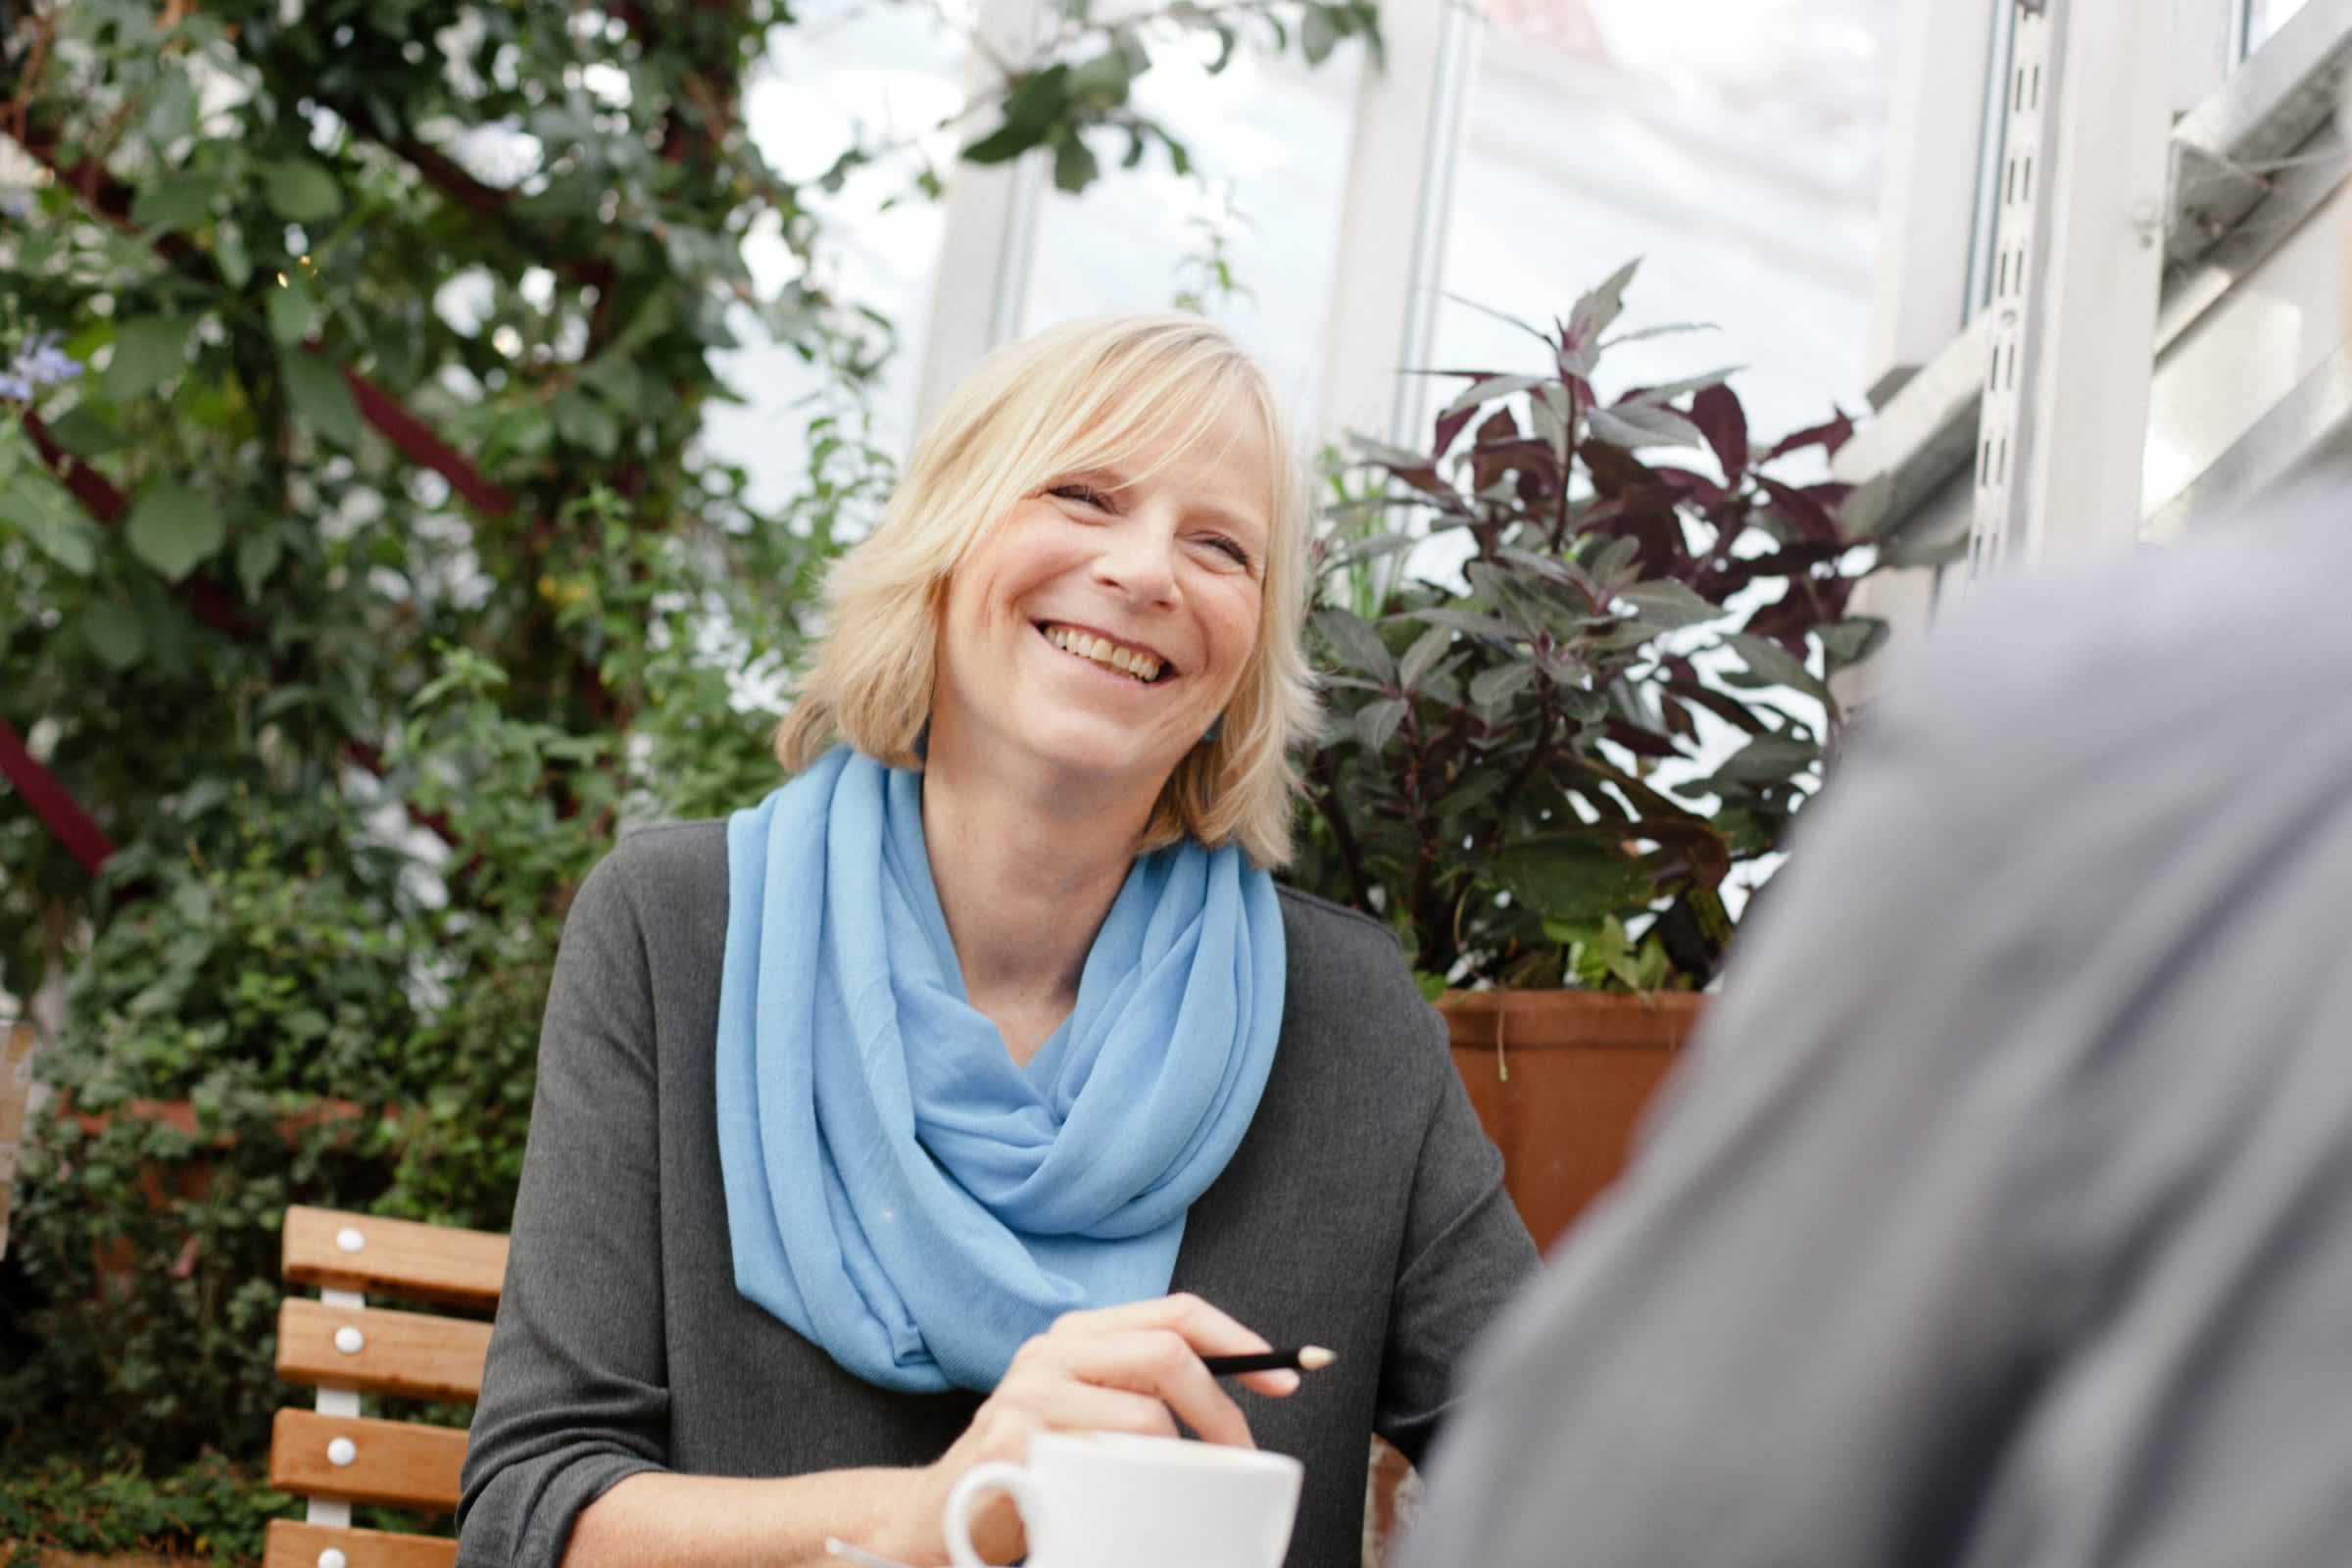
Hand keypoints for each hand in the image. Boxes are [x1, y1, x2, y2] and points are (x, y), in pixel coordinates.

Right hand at [883, 1293, 1300, 1564]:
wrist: (935, 1521)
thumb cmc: (1032, 1473)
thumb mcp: (1090, 1418)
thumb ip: (1140, 1396)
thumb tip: (1233, 1408)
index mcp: (1077, 1336)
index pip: (1176, 1312)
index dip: (1241, 1341)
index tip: (1287, 1378)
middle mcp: (1050, 1352)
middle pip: (1170, 1355)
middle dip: (1221, 1411)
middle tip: (1240, 1459)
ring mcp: (1027, 1394)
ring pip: (1148, 1419)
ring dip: (1174, 1468)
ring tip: (1157, 1497)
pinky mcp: (1012, 1443)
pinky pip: (1106, 1469)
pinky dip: (1127, 1497)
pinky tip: (1102, 1508)